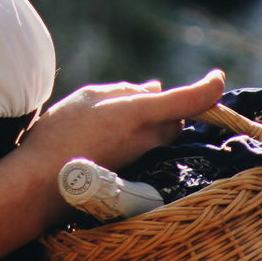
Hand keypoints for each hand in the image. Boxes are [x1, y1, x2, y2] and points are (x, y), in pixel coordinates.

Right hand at [21, 69, 225, 176]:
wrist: (43, 184)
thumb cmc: (61, 134)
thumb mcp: (89, 97)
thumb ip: (125, 90)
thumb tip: (155, 89)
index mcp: (141, 114)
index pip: (191, 100)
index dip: (210, 87)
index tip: (217, 76)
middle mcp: (151, 139)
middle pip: (176, 118)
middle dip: (168, 106)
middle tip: (136, 98)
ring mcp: (145, 159)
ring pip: (163, 134)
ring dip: (153, 122)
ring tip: (115, 119)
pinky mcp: (137, 174)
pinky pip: (149, 149)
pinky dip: (139, 138)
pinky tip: (109, 138)